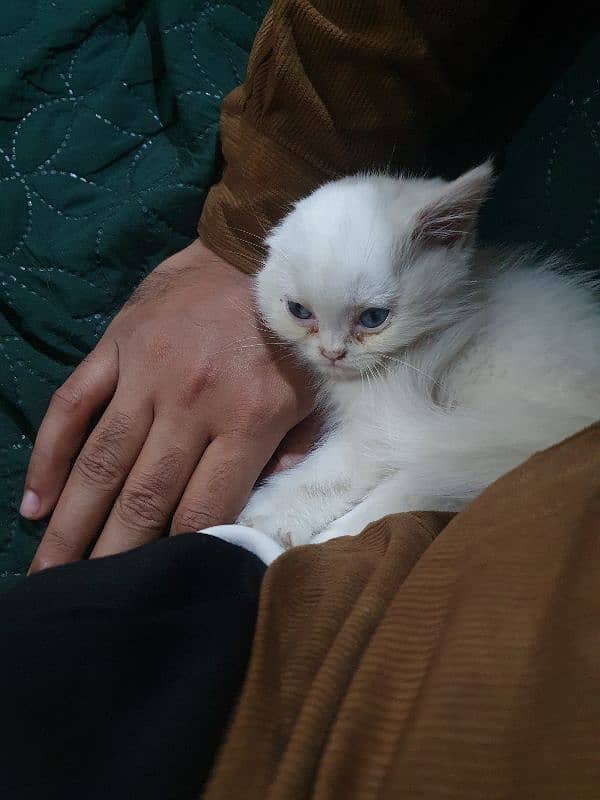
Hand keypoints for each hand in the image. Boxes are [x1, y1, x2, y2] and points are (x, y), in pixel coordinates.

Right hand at [23, 240, 316, 571]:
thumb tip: (258, 506)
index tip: (150, 591)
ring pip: (101, 463)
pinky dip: (49, 456)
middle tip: (80, 602)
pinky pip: (72, 406)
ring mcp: (145, 375)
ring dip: (71, 524)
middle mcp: (191, 405)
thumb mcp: (310, 393)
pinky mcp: (116, 347)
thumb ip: (288, 452)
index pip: (203, 508)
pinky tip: (35, 502)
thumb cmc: (288, 329)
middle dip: (112, 558)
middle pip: (144, 498)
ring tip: (47, 571)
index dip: (176, 556)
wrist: (256, 248)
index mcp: (246, 421)